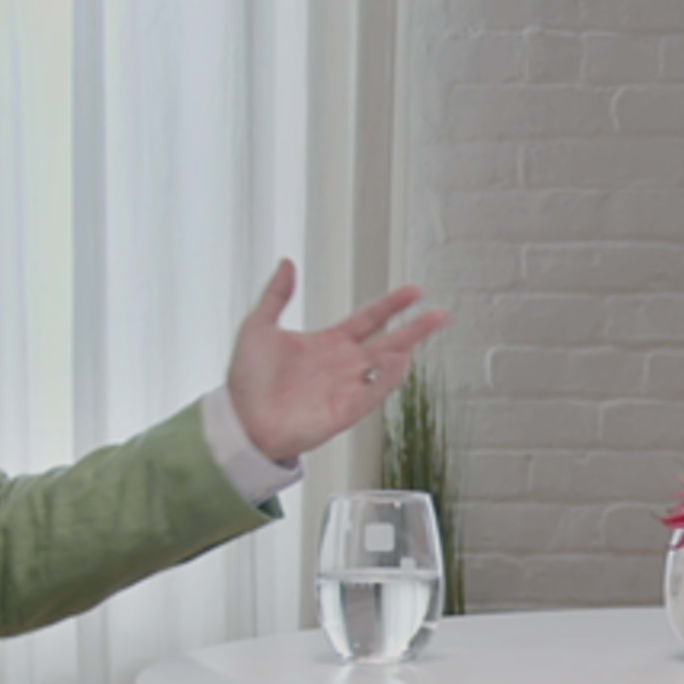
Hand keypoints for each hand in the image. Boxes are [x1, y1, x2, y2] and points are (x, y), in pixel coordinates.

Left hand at [225, 260, 452, 463]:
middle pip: (390, 341)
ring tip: (422, 332)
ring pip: (387, 367)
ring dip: (405, 350)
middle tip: (442, 313)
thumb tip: (286, 263)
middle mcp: (344, 365)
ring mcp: (347, 388)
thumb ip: (276, 295)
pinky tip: (398, 361)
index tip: (415, 290)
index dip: (392, 304)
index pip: (369, 319)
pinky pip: (373, 393)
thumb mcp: (258, 326)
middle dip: (417, 328)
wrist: (241, 420)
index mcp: (328, 343)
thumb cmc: (247, 380)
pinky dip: (387, 378)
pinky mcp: (345, 411)